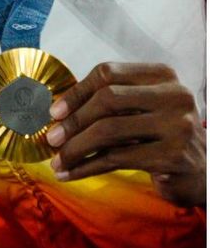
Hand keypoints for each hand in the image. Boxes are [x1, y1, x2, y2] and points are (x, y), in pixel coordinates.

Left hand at [46, 62, 205, 206]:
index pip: (108, 73)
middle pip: (107, 99)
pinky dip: (86, 167)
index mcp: (162, 75)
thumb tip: (56, 112)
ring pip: (109, 131)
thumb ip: (109, 103)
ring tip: (57, 161)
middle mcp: (174, 95)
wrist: (202, 171)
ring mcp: (178, 125)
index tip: (54, 113)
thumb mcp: (140, 110)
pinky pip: (116, 159)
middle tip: (52, 139)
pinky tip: (69, 174)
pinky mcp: (173, 155)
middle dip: (73, 122)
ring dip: (75, 148)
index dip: (76, 93)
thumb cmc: (161, 136)